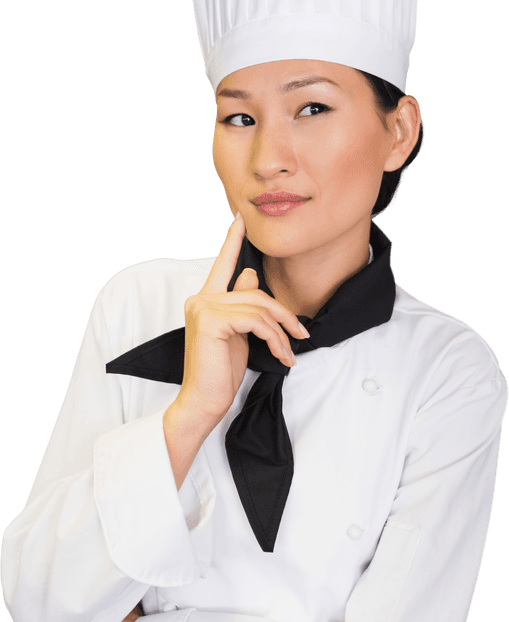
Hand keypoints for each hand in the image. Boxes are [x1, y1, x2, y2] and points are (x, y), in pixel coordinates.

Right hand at [174, 212, 308, 424]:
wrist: (203, 402)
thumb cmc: (220, 374)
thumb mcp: (238, 335)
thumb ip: (243, 306)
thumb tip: (252, 275)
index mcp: (204, 301)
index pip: (222, 265)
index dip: (232, 241)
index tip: (240, 219)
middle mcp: (200, 300)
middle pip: (254, 291)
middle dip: (283, 312)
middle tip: (301, 333)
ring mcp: (203, 308)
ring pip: (259, 307)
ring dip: (282, 332)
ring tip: (289, 352)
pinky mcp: (211, 321)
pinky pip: (256, 322)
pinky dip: (275, 338)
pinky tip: (280, 354)